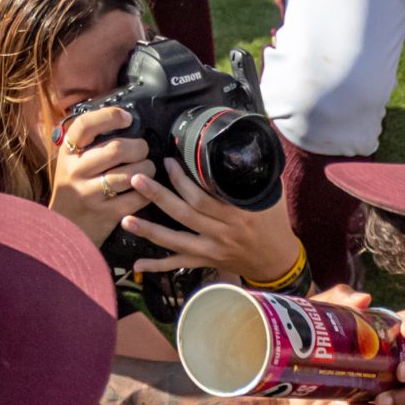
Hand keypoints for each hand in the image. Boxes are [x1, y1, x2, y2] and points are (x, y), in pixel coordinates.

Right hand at [48, 104, 155, 246]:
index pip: (85, 126)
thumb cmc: (73, 190)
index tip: (127, 118)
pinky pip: (136, 198)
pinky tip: (146, 188)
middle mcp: (77, 172)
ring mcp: (91, 194)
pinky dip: (147, 191)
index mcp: (68, 154)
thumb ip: (87, 145)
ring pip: (129, 175)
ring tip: (148, 168)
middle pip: (116, 149)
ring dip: (146, 168)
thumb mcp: (70, 164)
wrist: (64, 229)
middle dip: (138, 147)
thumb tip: (121, 121)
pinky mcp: (106, 214)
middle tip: (143, 150)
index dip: (109, 116)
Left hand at [120, 161, 303, 278]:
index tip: (167, 163)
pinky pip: (179, 265)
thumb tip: (245, 139)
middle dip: (158, 196)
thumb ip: (254, 172)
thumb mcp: (271, 193)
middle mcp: (221, 233)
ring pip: (176, 241)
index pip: (203, 197)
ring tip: (126, 219)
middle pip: (184, 214)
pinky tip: (138, 264)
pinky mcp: (205, 262)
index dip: (182, 180)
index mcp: (236, 214)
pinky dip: (158, 266)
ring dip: (150, 230)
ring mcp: (211, 250)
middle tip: (137, 179)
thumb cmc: (273, 222)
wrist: (278, 260)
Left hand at [282, 292, 404, 404]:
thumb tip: (364, 300)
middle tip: (401, 372)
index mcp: (391, 335)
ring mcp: (391, 390)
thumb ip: (340, 299)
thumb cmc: (313, 347)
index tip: (404, 332)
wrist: (293, 386)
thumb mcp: (320, 317)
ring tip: (382, 400)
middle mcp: (399, 363)